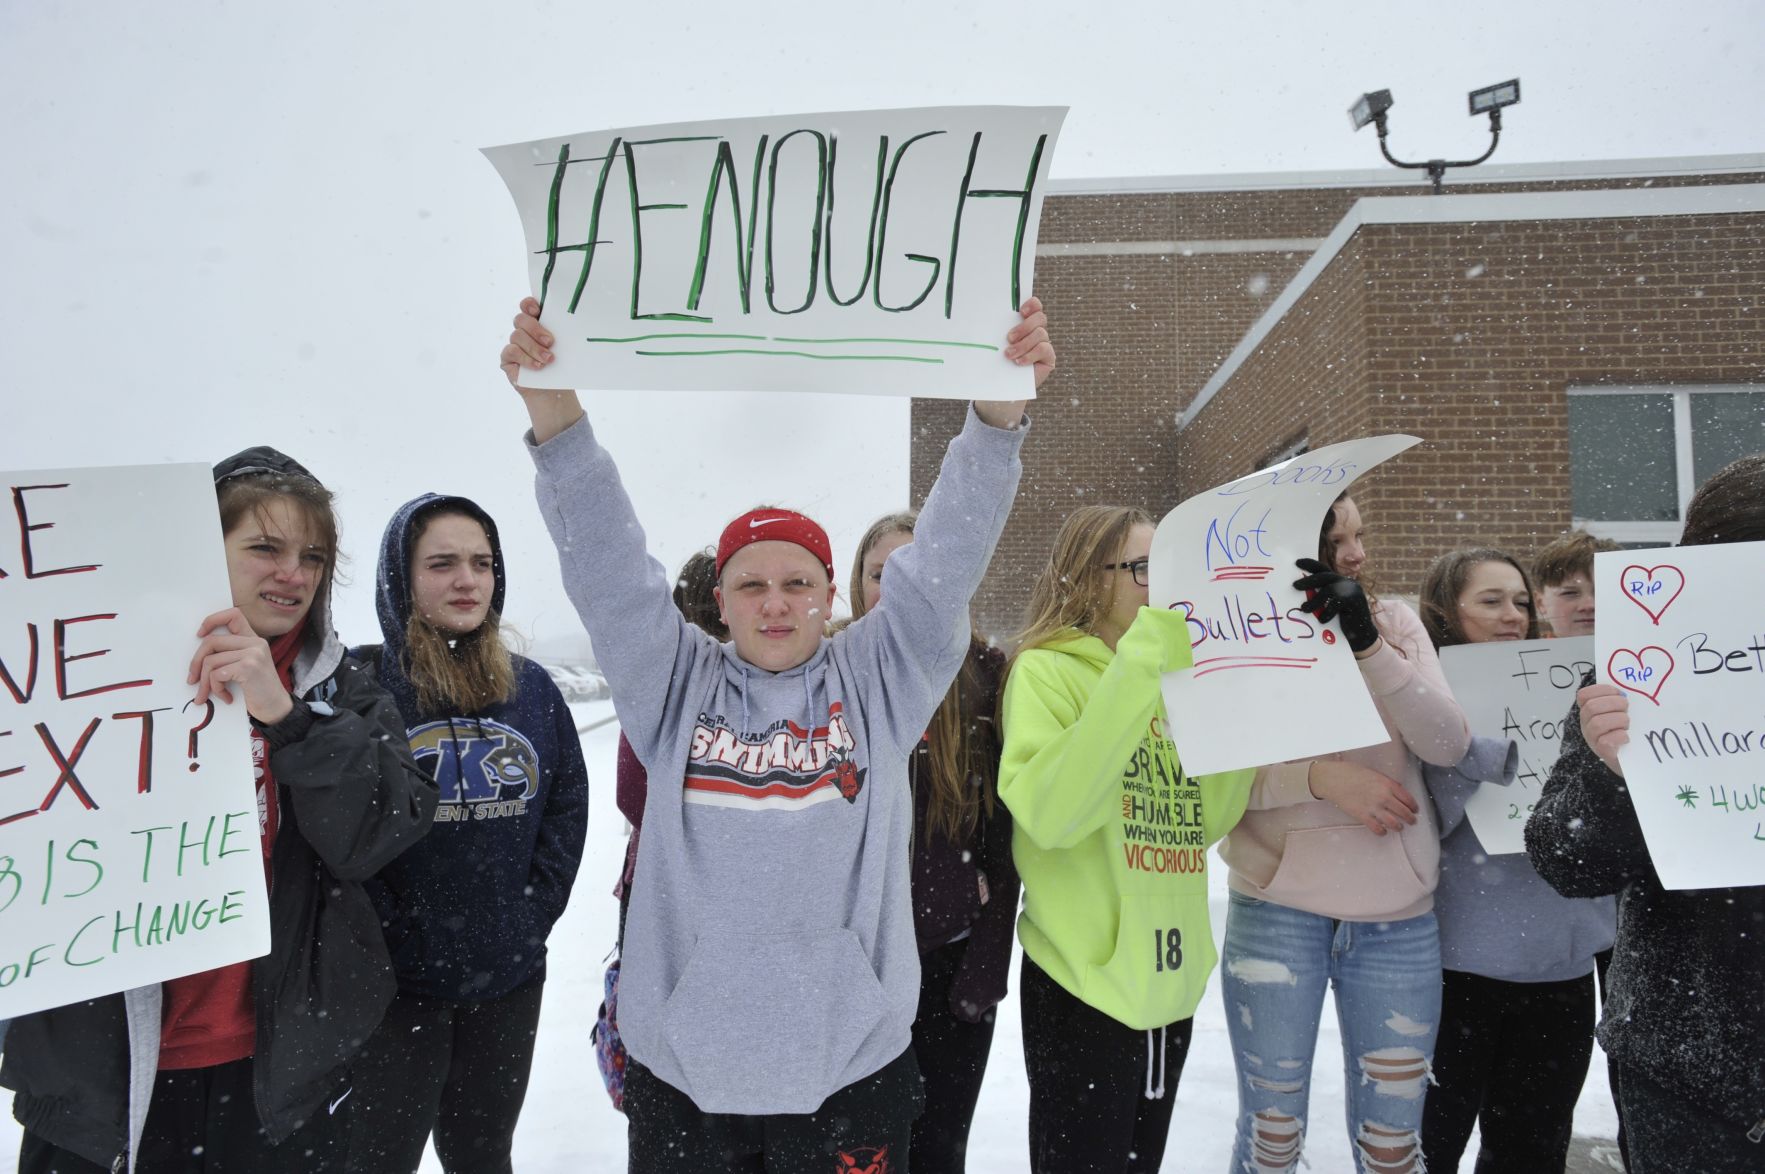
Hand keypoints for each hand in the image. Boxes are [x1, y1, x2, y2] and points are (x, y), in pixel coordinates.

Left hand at [188, 608, 292, 724]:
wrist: (276, 708)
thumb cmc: (258, 690)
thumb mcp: (246, 666)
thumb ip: (230, 655)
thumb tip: (198, 657)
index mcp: (253, 639)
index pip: (233, 615)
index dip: (212, 620)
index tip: (199, 635)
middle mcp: (255, 643)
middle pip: (211, 642)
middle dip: (196, 663)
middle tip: (192, 680)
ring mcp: (253, 654)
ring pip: (210, 661)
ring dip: (205, 682)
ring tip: (209, 694)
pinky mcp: (249, 668)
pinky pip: (217, 675)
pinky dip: (216, 689)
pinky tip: (226, 697)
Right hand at [499, 297, 583, 443]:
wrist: (555, 392)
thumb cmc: (561, 367)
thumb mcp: (566, 349)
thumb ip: (564, 335)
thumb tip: (580, 325)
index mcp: (537, 323)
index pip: (527, 306)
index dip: (529, 304)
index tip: (537, 309)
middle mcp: (523, 331)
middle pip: (521, 319)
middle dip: (535, 329)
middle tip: (551, 342)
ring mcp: (514, 344)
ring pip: (516, 336)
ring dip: (534, 348)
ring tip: (549, 359)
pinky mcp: (507, 358)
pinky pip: (511, 351)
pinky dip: (525, 358)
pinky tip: (538, 367)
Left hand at [975, 297, 1052, 428]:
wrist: (1001, 386)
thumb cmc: (994, 361)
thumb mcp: (992, 344)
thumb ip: (992, 330)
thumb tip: (976, 319)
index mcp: (1024, 322)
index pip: (1035, 305)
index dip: (1031, 304)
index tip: (1020, 310)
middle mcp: (1036, 330)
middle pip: (1040, 318)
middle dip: (1024, 327)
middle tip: (1009, 338)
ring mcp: (1044, 344)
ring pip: (1041, 334)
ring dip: (1023, 344)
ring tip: (1009, 355)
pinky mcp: (1048, 357)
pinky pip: (1044, 349)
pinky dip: (1030, 355)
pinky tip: (1019, 362)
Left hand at [1293, 558, 1379, 653]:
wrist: (1361, 634)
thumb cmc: (1341, 621)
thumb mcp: (1328, 606)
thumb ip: (1319, 597)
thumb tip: (1299, 593)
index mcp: (1338, 581)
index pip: (1323, 569)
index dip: (1310, 564)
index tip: (1297, 562)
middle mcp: (1346, 582)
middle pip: (1325, 576)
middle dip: (1309, 580)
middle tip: (1295, 585)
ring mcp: (1353, 590)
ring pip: (1330, 590)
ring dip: (1315, 600)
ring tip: (1304, 609)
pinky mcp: (1356, 600)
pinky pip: (1337, 603)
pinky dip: (1327, 612)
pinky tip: (1322, 620)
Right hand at [1308, 760, 1417, 834]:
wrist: (1332, 779)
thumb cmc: (1351, 772)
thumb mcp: (1373, 773)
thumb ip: (1386, 783)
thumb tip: (1396, 793)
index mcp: (1387, 784)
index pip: (1408, 798)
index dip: (1414, 806)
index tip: (1415, 810)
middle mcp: (1383, 796)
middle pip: (1404, 812)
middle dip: (1410, 818)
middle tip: (1412, 821)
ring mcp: (1373, 807)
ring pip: (1394, 823)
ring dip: (1399, 827)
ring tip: (1399, 827)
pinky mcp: (1363, 816)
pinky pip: (1377, 828)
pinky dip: (1383, 831)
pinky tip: (1383, 830)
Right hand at [1577, 683, 1629, 777]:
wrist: (1635, 759)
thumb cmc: (1628, 731)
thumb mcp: (1622, 711)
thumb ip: (1620, 699)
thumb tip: (1629, 687)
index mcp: (1589, 711)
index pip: (1584, 695)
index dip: (1602, 690)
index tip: (1619, 693)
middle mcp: (1587, 724)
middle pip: (1592, 707)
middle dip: (1615, 704)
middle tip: (1627, 709)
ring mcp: (1593, 739)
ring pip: (1598, 723)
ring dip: (1619, 720)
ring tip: (1627, 725)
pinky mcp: (1603, 753)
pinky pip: (1605, 741)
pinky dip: (1619, 736)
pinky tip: (1626, 738)